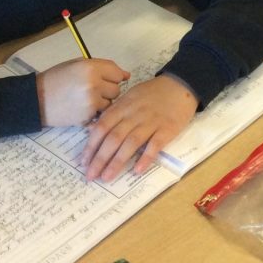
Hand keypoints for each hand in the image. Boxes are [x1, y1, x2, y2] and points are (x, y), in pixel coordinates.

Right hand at [36, 58, 128, 127]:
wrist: (36, 100)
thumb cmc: (55, 79)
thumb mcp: (76, 65)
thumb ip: (100, 67)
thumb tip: (126, 75)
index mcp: (90, 67)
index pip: (117, 72)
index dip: (113, 76)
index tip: (107, 79)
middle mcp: (94, 83)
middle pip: (116, 89)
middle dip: (108, 90)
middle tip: (92, 90)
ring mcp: (91, 102)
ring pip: (110, 103)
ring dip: (102, 102)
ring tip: (85, 99)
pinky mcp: (87, 116)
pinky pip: (101, 114)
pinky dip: (94, 113)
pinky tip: (80, 108)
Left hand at [81, 74, 197, 181]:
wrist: (180, 85)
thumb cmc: (152, 93)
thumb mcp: (129, 97)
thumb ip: (112, 113)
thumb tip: (92, 129)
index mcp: (122, 106)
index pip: (102, 127)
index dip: (91, 146)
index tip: (82, 162)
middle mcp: (134, 115)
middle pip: (113, 138)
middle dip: (100, 159)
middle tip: (90, 176)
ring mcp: (151, 122)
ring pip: (130, 143)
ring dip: (117, 162)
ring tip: (107, 177)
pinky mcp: (167, 129)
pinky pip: (155, 145)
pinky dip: (145, 158)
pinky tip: (137, 170)